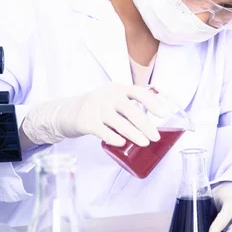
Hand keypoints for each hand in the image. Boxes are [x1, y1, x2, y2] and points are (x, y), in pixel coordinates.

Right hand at [21, 83, 174, 146]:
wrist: (67, 111)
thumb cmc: (97, 107)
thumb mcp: (112, 99)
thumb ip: (129, 106)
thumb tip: (153, 122)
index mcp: (117, 88)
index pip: (138, 92)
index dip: (152, 102)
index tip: (164, 114)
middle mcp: (108, 95)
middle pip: (131, 110)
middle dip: (146, 125)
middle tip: (156, 137)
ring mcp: (96, 108)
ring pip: (120, 123)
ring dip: (134, 134)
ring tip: (145, 143)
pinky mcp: (87, 122)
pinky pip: (104, 132)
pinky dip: (114, 138)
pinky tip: (122, 143)